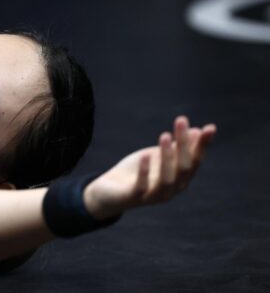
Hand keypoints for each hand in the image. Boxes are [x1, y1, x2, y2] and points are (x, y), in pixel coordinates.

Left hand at [83, 116, 216, 219]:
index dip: (203, 145)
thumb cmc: (137, 172)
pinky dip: (145, 171)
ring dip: (167, 156)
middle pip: (183, 168)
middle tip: (181, 121)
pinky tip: (145, 155)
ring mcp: (154, 196)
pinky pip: (142, 187)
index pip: (195, 161)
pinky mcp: (134, 198)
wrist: (109, 192)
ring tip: (165, 135)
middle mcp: (172, 190)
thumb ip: (177, 147)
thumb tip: (197, 130)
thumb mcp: (158, 156)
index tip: (210, 128)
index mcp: (180, 179)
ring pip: (167, 179)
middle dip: (184, 144)